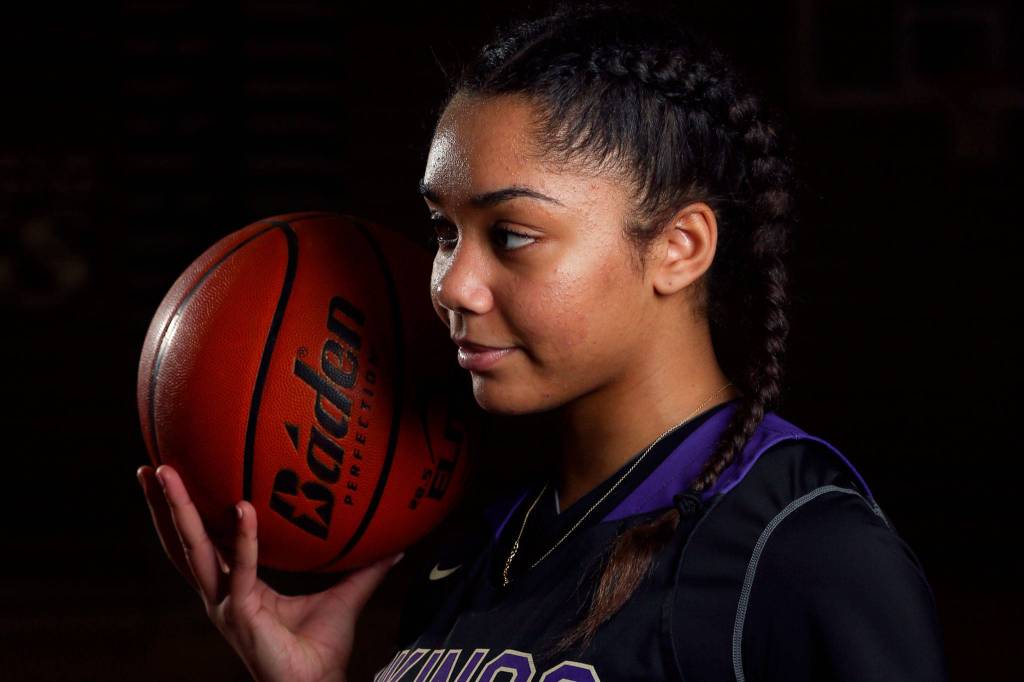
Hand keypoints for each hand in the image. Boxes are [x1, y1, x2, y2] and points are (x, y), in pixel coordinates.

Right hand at [137, 464, 402, 681]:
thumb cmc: (323, 650)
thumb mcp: (347, 596)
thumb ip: (367, 567)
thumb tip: (399, 542)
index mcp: (236, 587)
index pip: (203, 543)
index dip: (186, 514)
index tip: (174, 476)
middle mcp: (221, 594)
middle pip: (183, 542)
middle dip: (165, 505)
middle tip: (151, 465)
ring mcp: (225, 606)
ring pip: (195, 551)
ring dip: (179, 512)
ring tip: (168, 474)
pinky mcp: (242, 617)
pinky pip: (241, 573)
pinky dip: (243, 541)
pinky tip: (243, 509)